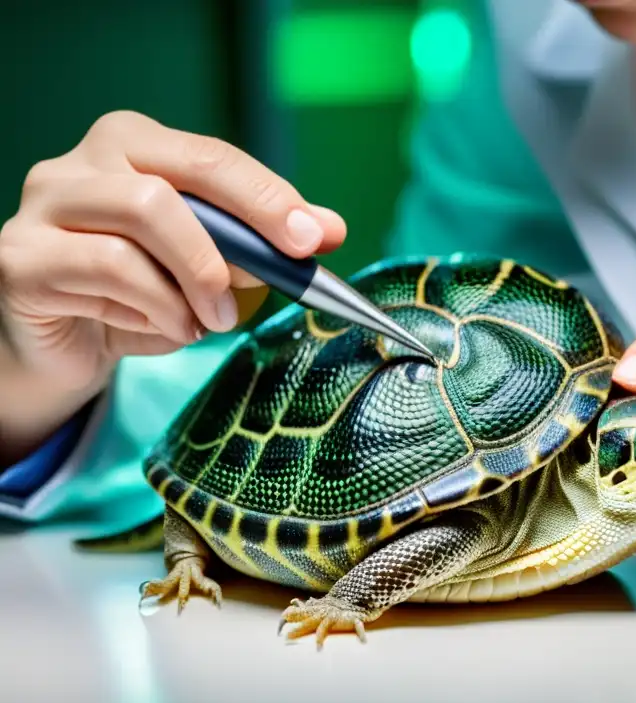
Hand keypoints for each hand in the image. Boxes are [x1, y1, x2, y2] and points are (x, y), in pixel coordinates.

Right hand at [0, 110, 346, 460]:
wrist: (66, 345)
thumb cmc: (141, 294)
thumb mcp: (211, 265)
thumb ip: (263, 243)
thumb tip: (328, 229)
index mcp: (133, 146)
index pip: (211, 157)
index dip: (269, 197)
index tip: (316, 238)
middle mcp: (80, 163)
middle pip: (174, 182)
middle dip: (239, 238)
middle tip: (269, 284)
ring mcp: (44, 207)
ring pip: (142, 223)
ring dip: (196, 283)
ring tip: (211, 321)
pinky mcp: (21, 259)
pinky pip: (107, 272)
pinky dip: (155, 309)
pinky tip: (167, 328)